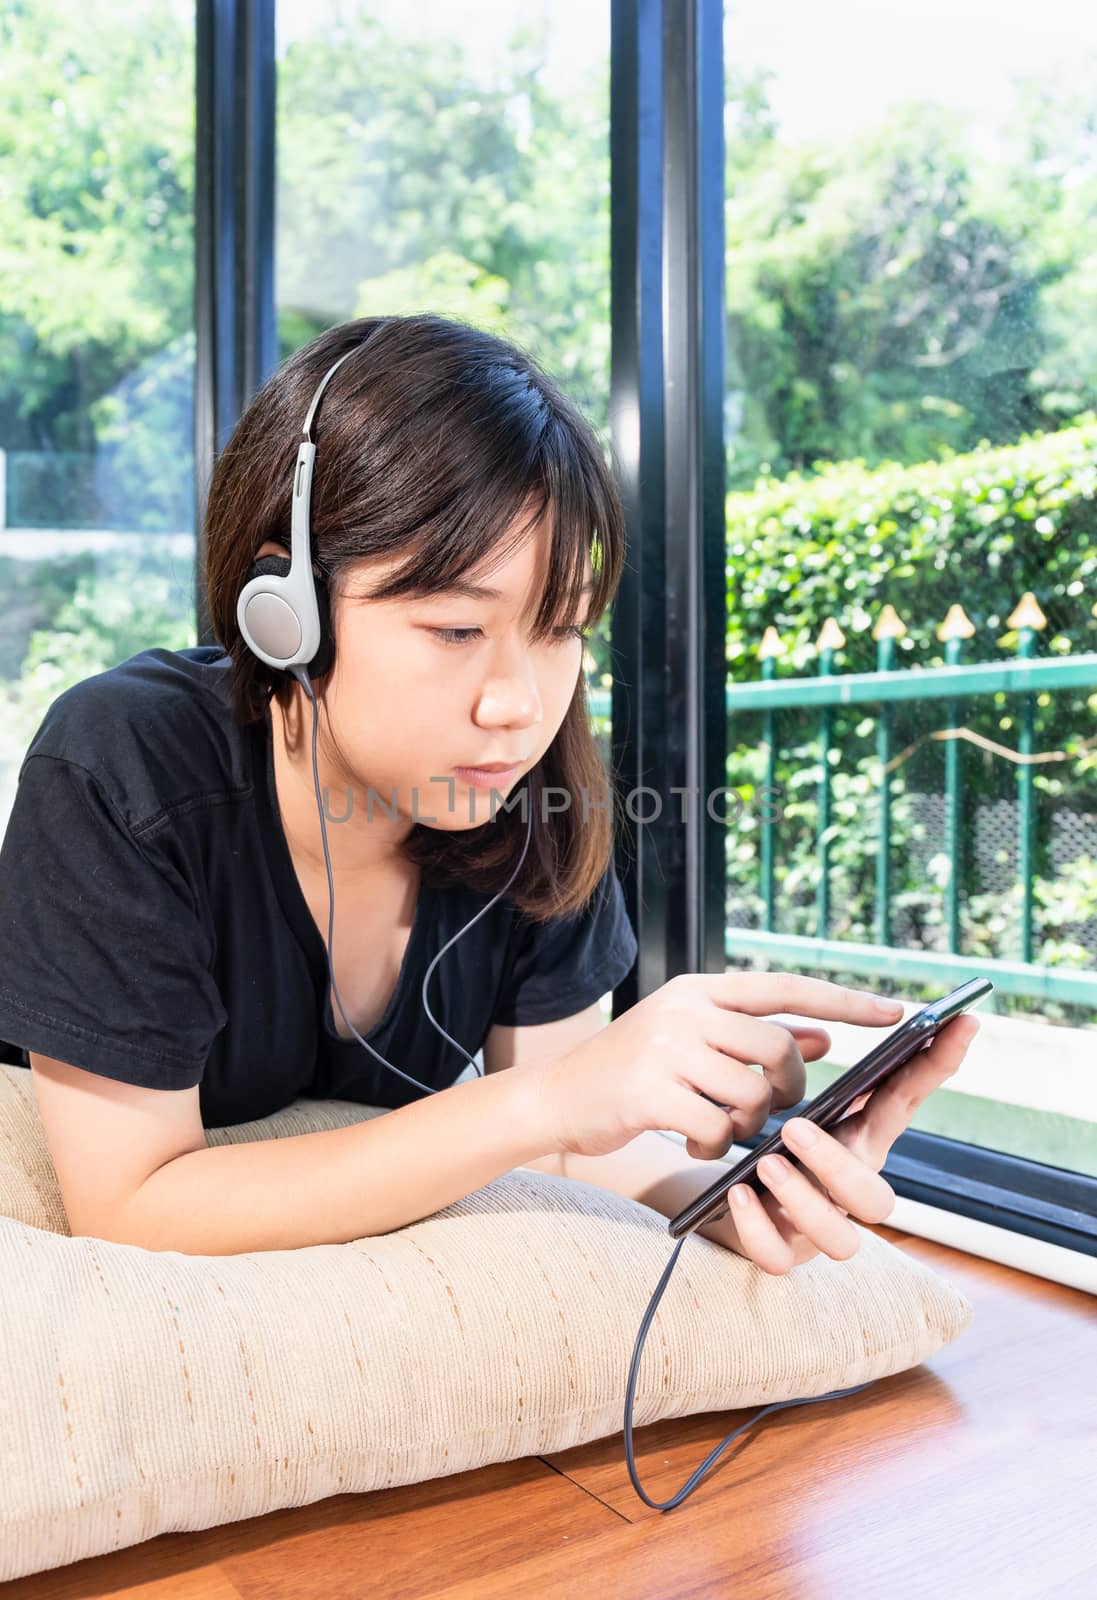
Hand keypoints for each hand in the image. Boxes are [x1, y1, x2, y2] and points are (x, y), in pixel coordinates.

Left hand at [699, 1011, 980, 1274]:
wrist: (721, 1195)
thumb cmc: (771, 1142)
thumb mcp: (792, 1100)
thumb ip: (804, 1067)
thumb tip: (823, 1032)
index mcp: (859, 1143)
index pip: (905, 1104)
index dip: (937, 1065)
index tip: (963, 1021)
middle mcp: (846, 1193)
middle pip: (875, 1200)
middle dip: (838, 1166)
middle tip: (794, 1128)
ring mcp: (816, 1230)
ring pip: (839, 1240)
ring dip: (803, 1200)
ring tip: (765, 1163)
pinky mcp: (779, 1253)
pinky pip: (778, 1259)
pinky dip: (758, 1229)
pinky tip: (738, 1194)